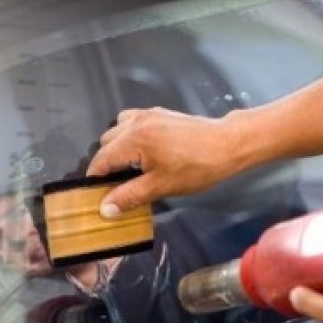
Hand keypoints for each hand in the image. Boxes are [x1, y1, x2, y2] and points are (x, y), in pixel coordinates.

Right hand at [86, 108, 244, 218]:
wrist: (228, 144)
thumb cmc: (197, 167)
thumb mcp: (161, 186)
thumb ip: (130, 196)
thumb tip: (105, 209)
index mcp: (135, 139)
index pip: (101, 160)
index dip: (95, 179)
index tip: (95, 195)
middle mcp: (136, 122)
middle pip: (105, 144)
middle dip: (106, 165)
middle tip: (117, 185)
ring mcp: (148, 115)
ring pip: (116, 130)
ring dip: (116, 148)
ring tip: (128, 167)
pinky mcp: (158, 114)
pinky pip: (131, 121)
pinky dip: (128, 135)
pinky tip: (140, 150)